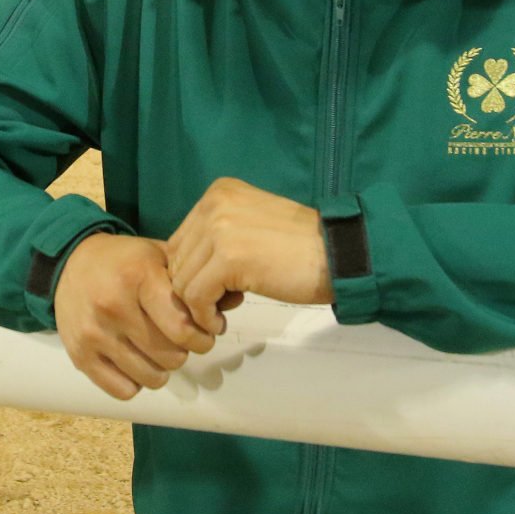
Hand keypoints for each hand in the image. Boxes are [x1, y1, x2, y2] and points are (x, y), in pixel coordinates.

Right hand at [54, 233, 217, 400]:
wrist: (70, 263)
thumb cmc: (124, 261)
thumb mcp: (160, 256)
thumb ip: (196, 279)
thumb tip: (233, 301)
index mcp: (138, 276)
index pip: (183, 326)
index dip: (203, 335)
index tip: (206, 331)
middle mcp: (113, 305)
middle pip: (171, 355)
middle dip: (186, 351)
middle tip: (183, 341)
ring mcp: (94, 332)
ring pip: (151, 377)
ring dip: (163, 369)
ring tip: (161, 351)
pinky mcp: (80, 355)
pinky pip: (123, 390)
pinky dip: (137, 382)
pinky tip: (137, 361)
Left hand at [165, 178, 333, 330]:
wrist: (338, 255)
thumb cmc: (300, 249)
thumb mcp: (249, 226)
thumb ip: (216, 237)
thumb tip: (182, 271)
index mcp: (218, 193)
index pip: (180, 241)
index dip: (193, 272)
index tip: (219, 288)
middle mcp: (214, 203)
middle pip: (176, 260)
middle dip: (194, 288)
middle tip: (223, 302)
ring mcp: (220, 229)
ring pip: (182, 281)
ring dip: (199, 306)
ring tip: (226, 310)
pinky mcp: (228, 258)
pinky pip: (195, 297)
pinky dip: (204, 316)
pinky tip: (223, 321)